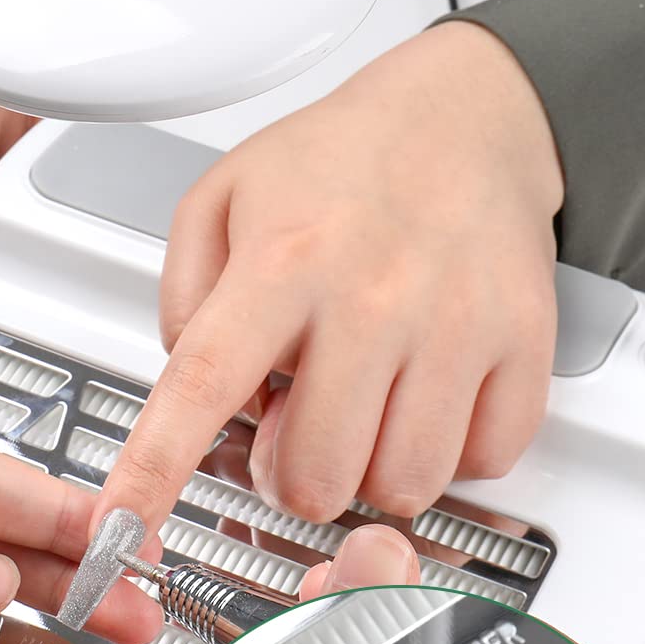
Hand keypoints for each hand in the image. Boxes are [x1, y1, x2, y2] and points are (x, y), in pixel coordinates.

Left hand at [96, 22, 562, 534]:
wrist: (466, 114)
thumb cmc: (340, 161)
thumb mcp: (219, 197)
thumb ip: (184, 300)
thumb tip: (193, 389)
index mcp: (283, 261)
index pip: (203, 385)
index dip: (154, 471)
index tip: (121, 529)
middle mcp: (372, 298)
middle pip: (316, 475)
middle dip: (294, 477)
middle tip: (298, 429)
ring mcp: (456, 326)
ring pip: (401, 487)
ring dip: (372, 471)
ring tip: (364, 410)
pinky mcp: (523, 345)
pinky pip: (482, 463)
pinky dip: (449, 454)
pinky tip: (426, 402)